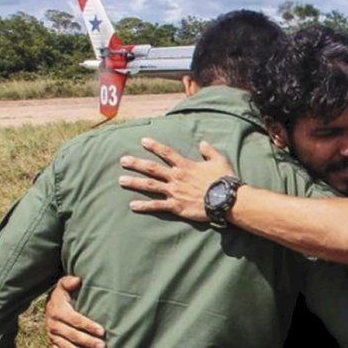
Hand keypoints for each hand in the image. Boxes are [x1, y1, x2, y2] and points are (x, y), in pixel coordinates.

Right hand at [46, 275, 104, 347]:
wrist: (50, 303)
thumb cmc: (63, 293)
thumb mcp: (64, 284)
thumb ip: (69, 282)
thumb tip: (77, 280)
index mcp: (58, 311)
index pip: (76, 320)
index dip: (89, 326)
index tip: (102, 332)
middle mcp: (54, 324)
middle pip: (73, 335)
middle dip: (88, 342)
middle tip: (102, 347)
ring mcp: (52, 335)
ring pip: (66, 346)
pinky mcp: (52, 343)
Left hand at [119, 138, 236, 221]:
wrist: (226, 199)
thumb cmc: (224, 180)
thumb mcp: (219, 160)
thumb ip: (209, 151)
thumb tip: (203, 143)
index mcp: (185, 166)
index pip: (167, 153)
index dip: (155, 146)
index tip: (143, 141)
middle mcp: (176, 177)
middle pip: (152, 168)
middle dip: (136, 163)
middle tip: (123, 160)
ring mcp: (174, 192)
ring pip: (150, 185)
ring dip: (135, 182)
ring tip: (121, 180)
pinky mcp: (176, 206)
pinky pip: (157, 206)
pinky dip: (144, 206)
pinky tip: (132, 205)